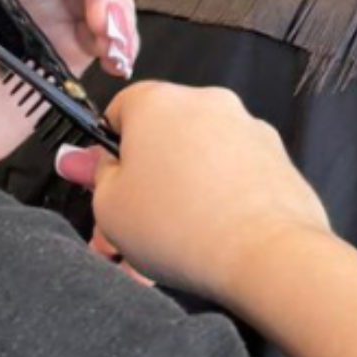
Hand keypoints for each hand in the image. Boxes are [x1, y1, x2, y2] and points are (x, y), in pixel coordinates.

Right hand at [53, 83, 332, 302]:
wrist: (265, 254)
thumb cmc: (182, 226)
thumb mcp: (110, 207)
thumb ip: (95, 177)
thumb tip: (79, 160)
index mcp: (157, 101)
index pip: (119, 113)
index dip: (107, 154)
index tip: (104, 187)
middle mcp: (205, 103)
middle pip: (161, 141)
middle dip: (142, 186)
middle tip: (129, 233)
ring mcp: (247, 128)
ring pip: (198, 163)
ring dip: (179, 199)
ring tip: (168, 250)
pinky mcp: (276, 159)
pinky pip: (233, 177)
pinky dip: (218, 202)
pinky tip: (207, 243)